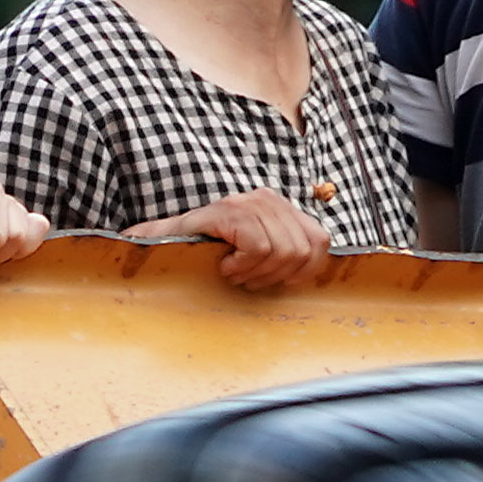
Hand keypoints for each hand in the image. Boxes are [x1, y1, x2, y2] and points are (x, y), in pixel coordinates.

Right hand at [135, 187, 331, 291]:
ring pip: (282, 251)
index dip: (308, 269)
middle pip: (302, 250)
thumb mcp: (257, 253)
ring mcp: (247, 203)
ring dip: (257, 273)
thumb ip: (286, 253)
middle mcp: (266, 199)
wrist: (162, 247)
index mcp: (279, 208)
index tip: (282, 282)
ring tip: (236, 273)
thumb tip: (316, 269)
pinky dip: (242, 266)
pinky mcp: (227, 212)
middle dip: (277, 276)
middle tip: (249, 280)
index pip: (320, 240)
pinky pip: (258, 248)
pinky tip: (225, 266)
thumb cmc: (210, 256)